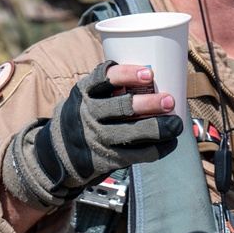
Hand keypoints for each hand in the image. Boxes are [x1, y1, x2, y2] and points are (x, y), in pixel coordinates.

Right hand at [2, 61, 182, 211]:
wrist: (57, 152)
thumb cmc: (84, 115)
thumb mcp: (86, 95)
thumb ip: (110, 86)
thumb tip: (158, 76)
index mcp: (85, 91)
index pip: (104, 78)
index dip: (128, 75)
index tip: (149, 73)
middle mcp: (89, 114)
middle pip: (122, 107)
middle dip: (149, 103)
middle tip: (170, 100)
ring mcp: (97, 138)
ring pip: (131, 133)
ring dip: (158, 128)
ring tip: (176, 123)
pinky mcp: (106, 158)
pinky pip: (136, 155)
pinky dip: (157, 149)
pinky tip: (170, 143)